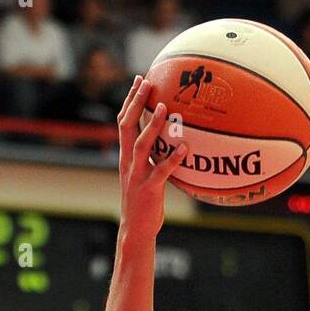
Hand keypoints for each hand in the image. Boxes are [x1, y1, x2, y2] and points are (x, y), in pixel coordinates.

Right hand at [116, 75, 186, 237]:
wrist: (136, 229)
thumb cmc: (144, 203)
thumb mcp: (144, 176)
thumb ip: (152, 159)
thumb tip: (170, 144)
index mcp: (126, 157)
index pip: (124, 122)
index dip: (130, 101)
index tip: (139, 81)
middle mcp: (128, 162)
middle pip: (127, 125)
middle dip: (136, 102)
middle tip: (147, 82)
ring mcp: (137, 175)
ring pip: (142, 144)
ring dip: (153, 125)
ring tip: (165, 108)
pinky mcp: (149, 189)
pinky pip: (161, 171)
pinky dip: (173, 159)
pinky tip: (186, 149)